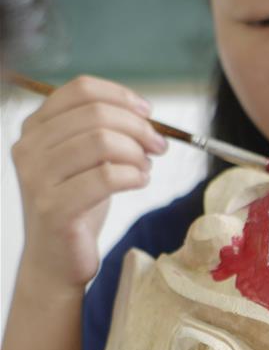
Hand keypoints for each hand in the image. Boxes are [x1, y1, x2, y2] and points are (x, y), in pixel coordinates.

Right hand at [11, 75, 167, 290]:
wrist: (56, 261)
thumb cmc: (76, 208)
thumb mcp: (84, 161)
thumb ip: (102, 133)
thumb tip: (145, 117)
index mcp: (34, 128)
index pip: (80, 89)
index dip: (121, 96)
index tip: (148, 113)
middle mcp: (29, 148)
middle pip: (96, 114)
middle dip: (138, 127)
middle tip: (158, 145)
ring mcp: (37, 178)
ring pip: (102, 142)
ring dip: (136, 153)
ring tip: (146, 168)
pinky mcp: (54, 208)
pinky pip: (106, 177)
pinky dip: (133, 176)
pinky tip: (140, 182)